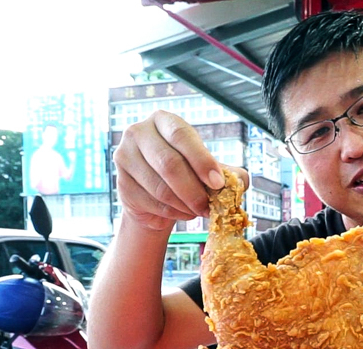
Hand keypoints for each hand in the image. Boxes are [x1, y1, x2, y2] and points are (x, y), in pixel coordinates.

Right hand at [113, 110, 248, 230]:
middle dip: (194, 191)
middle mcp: (139, 132)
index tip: (218, 183)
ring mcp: (124, 157)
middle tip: (209, 207)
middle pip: (169, 164)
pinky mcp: (121, 184)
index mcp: (164, 120)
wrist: (158, 196)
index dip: (202, 161)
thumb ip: (229, 172)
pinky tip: (182, 213)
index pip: (182, 135)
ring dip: (184, 205)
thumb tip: (240, 181)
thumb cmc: (188, 174)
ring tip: (198, 211)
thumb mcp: (209, 169)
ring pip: (159, 188)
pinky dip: (171, 213)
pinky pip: (150, 203)